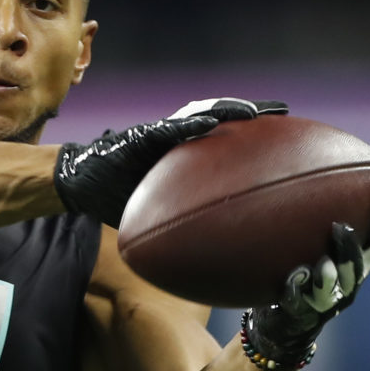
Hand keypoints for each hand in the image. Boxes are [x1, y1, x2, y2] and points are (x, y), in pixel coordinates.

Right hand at [53, 97, 286, 226]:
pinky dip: (190, 126)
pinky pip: (168, 130)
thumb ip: (185, 225)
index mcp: (186, 154)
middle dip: (253, 112)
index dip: (256, 135)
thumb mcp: (160, 216)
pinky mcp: (140, 136)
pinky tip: (211, 123)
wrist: (82, 184)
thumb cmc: (121, 199)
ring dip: (227, 111)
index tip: (287, 137)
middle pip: (222, 118)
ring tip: (253, 113)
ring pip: (200, 114)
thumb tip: (217, 259)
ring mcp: (160, 134)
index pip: (227, 139)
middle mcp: (177, 138)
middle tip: (285, 112)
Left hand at [241, 189, 369, 368]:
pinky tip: (294, 277)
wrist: (283, 324)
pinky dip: (297, 289)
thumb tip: (305, 172)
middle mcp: (348, 284)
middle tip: (339, 227)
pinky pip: (301, 301)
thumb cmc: (299, 276)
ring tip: (322, 261)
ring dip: (332, 273)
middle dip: (351, 247)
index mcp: (356, 266)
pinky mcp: (305, 314)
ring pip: (337, 287)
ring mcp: (328, 302)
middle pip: (359, 265)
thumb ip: (315, 224)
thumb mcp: (312, 249)